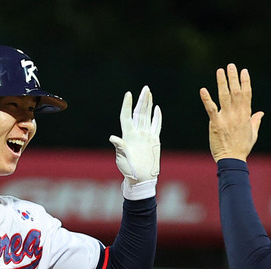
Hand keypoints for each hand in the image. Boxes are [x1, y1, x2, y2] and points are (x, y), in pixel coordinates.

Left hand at [109, 85, 161, 199]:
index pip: (127, 116)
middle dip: (142, 100)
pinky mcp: (154, 141)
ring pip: (147, 117)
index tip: (128, 94)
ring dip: (148, 105)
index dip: (127, 105)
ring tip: (149, 93)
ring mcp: (146, 136)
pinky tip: (157, 109)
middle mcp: (137, 133)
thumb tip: (112, 138)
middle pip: (139, 113)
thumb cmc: (128, 170)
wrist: (140, 179)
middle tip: (145, 88)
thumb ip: (119, 147)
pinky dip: (157, 117)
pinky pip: (156, 126)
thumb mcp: (122, 158)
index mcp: (128, 135)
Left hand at [199, 63, 264, 161]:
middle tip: (231, 65)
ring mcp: (226, 118)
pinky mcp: (216, 124)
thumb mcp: (253, 134)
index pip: (247, 94)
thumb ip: (255, 121)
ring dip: (222, 82)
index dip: (245, 82)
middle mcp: (237, 114)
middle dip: (233, 77)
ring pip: (224, 96)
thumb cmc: (242, 148)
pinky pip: (211, 109)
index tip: (244, 71)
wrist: (232, 160)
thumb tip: (261, 113)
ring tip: (220, 70)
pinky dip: (207, 99)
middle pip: (236, 92)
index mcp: (246, 115)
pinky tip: (203, 90)